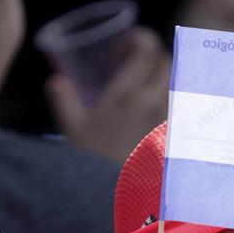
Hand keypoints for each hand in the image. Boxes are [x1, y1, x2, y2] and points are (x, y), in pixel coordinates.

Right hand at [48, 27, 170, 162]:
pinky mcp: (171, 136)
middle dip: (156, 57)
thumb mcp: (73, 127)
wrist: (116, 192)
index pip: (146, 53)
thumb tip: (57, 81)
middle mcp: (151, 104)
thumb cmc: (93, 160)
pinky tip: (156, 110)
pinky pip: (176, 109)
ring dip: (164, 79)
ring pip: (175, 86)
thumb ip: (64, 99)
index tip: (133, 41)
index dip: (142, 40)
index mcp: (126, 95)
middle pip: (167, 65)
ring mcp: (164, 120)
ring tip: (149, 85)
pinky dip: (169, 102)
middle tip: (141, 61)